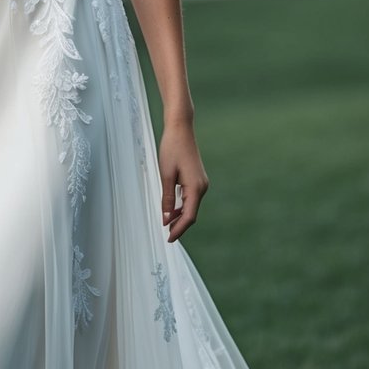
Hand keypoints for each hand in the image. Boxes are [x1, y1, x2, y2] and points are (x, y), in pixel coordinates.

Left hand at [158, 118, 208, 243]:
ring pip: (191, 206)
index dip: (179, 230)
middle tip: (166, 236)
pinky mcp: (198, 178)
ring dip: (180, 216)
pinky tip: (173, 210)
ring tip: (167, 225)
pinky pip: (191, 197)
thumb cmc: (172, 148)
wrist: (180, 129)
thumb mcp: (166, 175)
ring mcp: (201, 183)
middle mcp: (202, 187)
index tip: (169, 239)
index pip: (189, 216)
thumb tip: (166, 219)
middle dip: (180, 226)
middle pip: (191, 213)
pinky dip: (182, 206)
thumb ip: (167, 199)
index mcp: (195, 188)